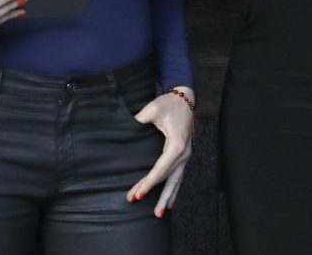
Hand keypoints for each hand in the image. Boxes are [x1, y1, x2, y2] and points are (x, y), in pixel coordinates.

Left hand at [126, 88, 194, 216]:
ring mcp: (185, 155)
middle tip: (137, 201)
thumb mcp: (153, 109)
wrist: (185, 97)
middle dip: (155, 193)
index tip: (137, 193)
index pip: (161, 169)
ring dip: (166, 197)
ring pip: (176, 181)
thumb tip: (125, 130)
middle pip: (169, 178)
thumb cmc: (169, 103)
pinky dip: (174, 190)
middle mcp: (184, 153)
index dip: (149, 182)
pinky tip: (170, 202)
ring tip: (158, 213)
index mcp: (177, 144)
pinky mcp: (183, 155)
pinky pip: (178, 176)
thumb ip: (140, 120)